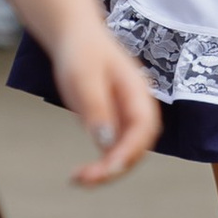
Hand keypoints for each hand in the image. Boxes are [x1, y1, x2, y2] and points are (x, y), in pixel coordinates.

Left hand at [49, 25, 160, 184]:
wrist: (74, 37)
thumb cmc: (81, 51)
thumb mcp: (84, 77)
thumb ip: (96, 108)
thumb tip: (106, 143)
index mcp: (137, 93)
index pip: (143, 128)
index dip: (129, 151)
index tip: (107, 167)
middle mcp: (136, 108)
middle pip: (137, 147)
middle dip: (116, 167)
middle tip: (85, 179)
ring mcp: (125, 118)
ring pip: (124, 153)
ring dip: (107, 171)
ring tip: (78, 180)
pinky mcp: (112, 124)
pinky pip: (111, 150)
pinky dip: (99, 165)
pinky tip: (80, 174)